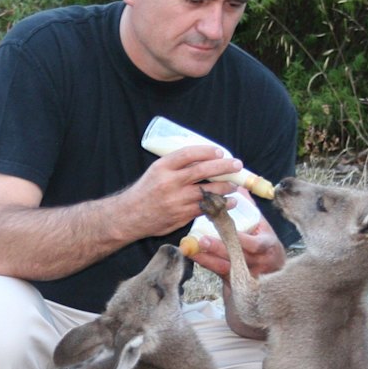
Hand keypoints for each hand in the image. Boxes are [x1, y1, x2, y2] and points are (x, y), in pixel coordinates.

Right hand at [118, 146, 245, 237]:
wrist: (130, 216)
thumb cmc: (146, 191)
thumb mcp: (156, 171)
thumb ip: (177, 166)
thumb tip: (205, 159)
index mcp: (162, 167)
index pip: (189, 154)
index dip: (207, 151)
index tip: (220, 152)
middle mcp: (170, 183)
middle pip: (202, 171)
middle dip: (224, 167)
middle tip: (237, 165)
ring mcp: (176, 201)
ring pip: (207, 192)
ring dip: (225, 188)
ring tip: (234, 185)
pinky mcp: (180, 216)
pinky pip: (204, 209)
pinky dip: (219, 205)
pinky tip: (228, 203)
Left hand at [193, 216, 285, 279]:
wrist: (272, 276)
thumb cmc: (266, 246)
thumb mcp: (264, 228)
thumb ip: (251, 209)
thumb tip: (239, 187)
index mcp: (267, 246)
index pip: (254, 244)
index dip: (240, 239)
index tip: (227, 230)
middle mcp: (258, 263)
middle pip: (236, 257)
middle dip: (218, 249)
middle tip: (201, 240)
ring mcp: (246, 275)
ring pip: (225, 268)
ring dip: (206, 258)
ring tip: (191, 248)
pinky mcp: (235, 283)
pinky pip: (218, 273)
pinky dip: (206, 263)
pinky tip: (194, 255)